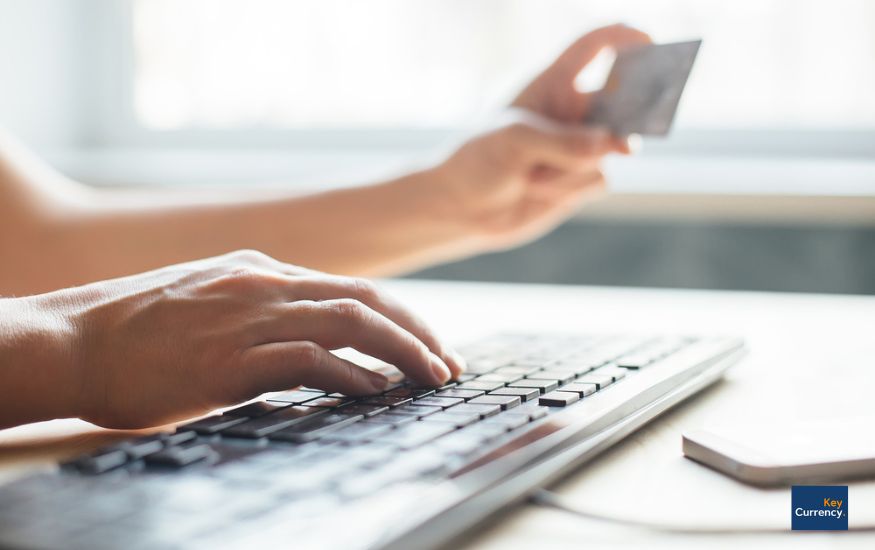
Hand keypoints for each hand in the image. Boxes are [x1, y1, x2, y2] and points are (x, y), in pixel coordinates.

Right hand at [2, 250, 463, 428]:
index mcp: (262, 271)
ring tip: (434, 378)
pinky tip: (376, 392)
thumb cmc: (137, 330)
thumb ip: (261, 310)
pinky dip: (353, 375)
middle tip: (449, 365)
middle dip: (419, 332)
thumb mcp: (210, 302)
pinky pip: (309, 359)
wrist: (72, 340)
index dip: (401, 316)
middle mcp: (264, 285)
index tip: (428, 345)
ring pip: (351, 322)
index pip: (352, 288)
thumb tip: (313, 341)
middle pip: (367, 299)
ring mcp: (249, 317)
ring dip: (403, 350)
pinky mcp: (230, 358)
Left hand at [431, 25, 650, 248]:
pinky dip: (573, 188)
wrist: (462, 210)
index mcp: (551, 83)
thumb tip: (614, 146)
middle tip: (660, 107)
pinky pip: (601, 178)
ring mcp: (579, 146)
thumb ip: (565, 141)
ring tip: (534, 176)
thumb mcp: (515, 141)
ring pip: (611, 149)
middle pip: (623, 96)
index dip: (623, 37)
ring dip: (576, 167)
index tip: (650, 41)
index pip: (593, 46)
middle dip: (640, 105)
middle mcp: (571, 111)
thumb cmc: (478, 160)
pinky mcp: (581, 179)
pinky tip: (538, 192)